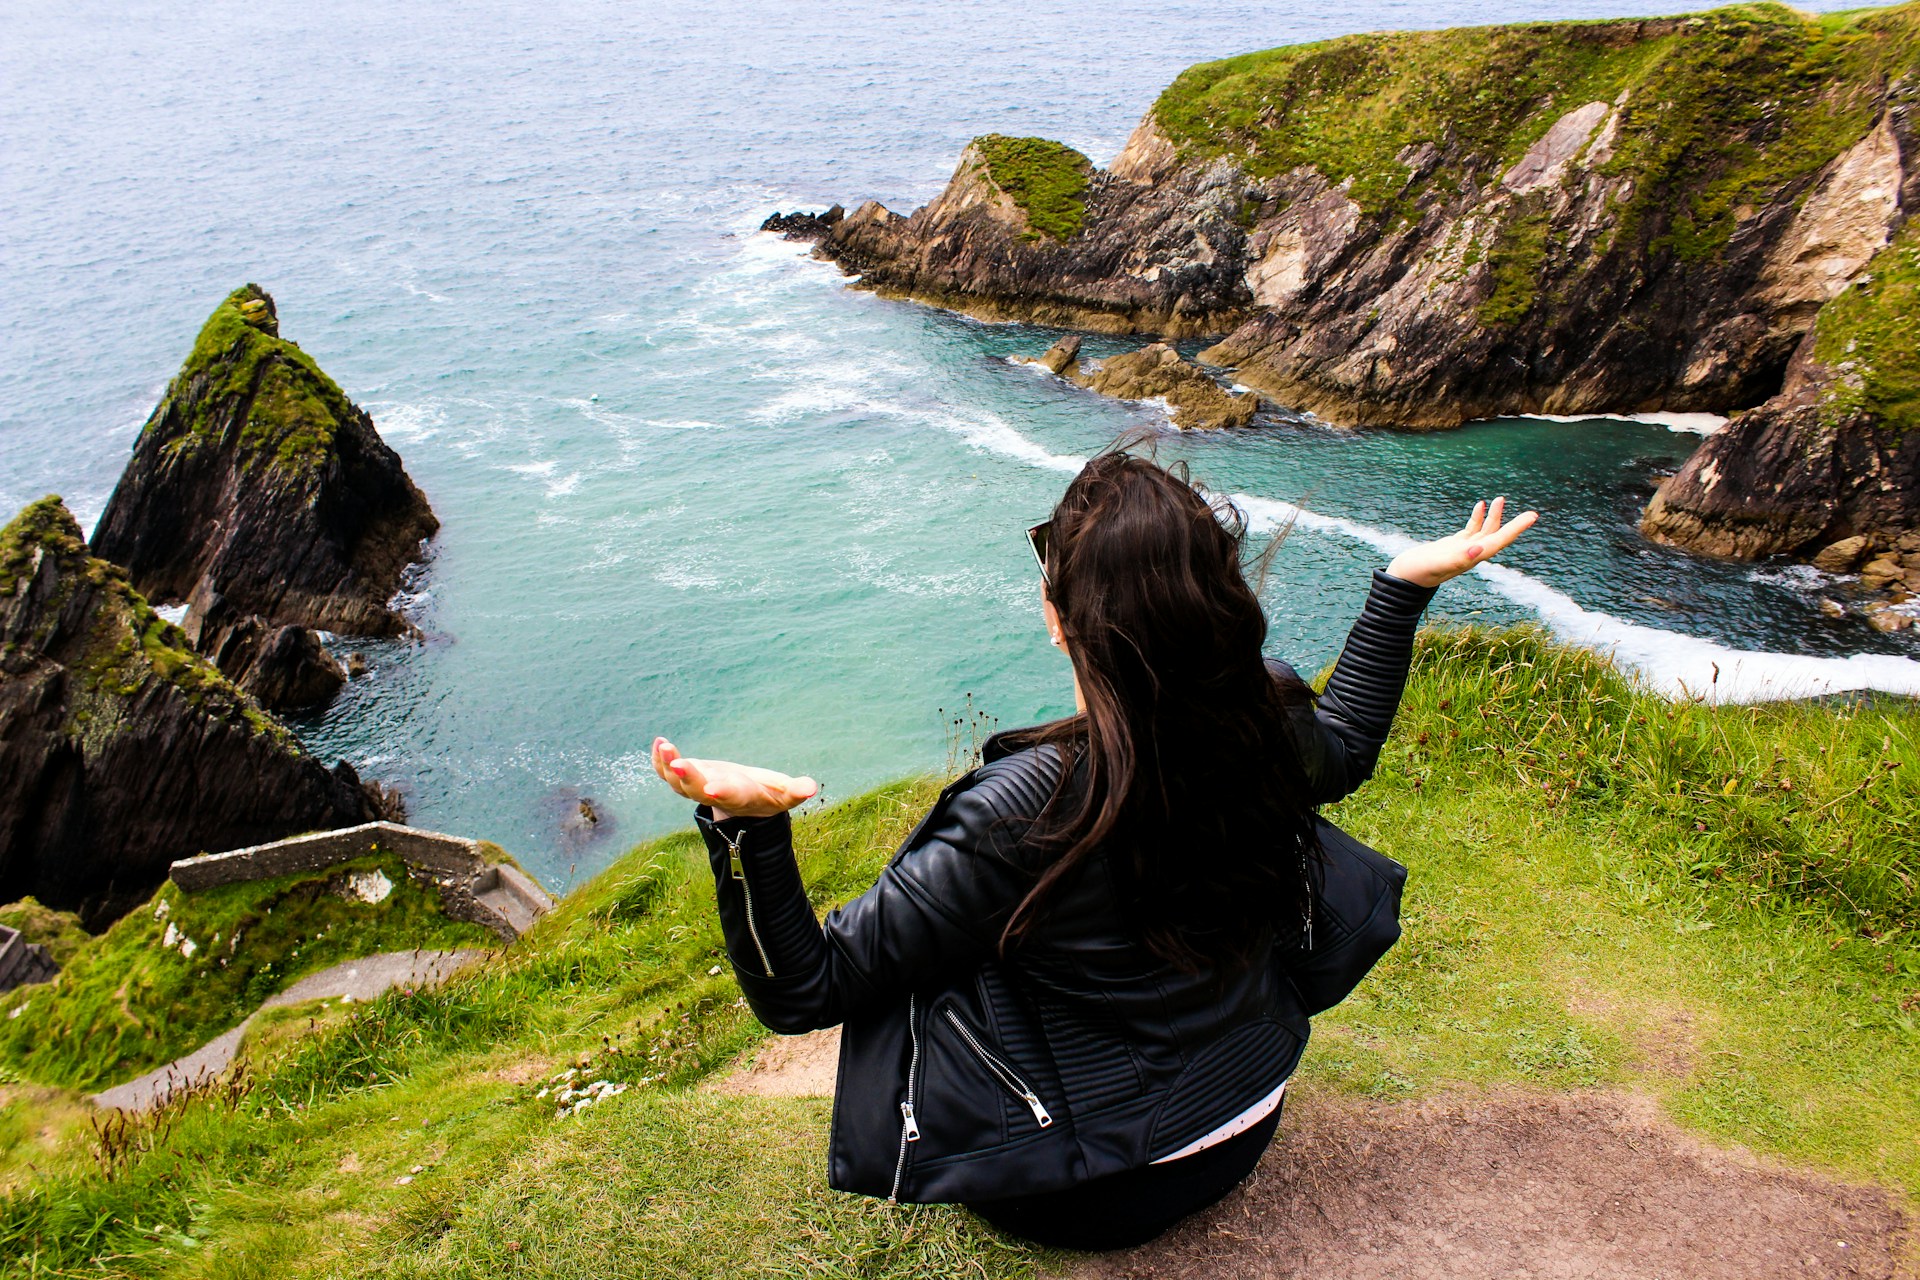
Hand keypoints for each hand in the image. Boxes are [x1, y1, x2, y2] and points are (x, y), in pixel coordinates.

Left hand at [651, 736, 818, 819]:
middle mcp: (715, 795)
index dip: (723, 793)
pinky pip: (668, 773)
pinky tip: (658, 743)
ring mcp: (698, 788)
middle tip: (678, 764)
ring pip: (678, 783)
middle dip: (688, 778)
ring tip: (664, 745)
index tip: (713, 789)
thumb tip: (812, 787)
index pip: (732, 797)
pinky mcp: (687, 779)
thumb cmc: (768, 794)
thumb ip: (796, 791)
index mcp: (740, 797)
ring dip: (668, 765)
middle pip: (698, 791)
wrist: (744, 803)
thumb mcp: (784, 793)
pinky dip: (660, 761)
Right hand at [1386, 497, 1537, 588]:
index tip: (1532, 517)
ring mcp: (1462, 550)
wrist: (1403, 579)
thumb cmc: (1417, 572)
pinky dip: (1477, 517)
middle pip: (1498, 536)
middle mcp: (1471, 555)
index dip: (1517, 529)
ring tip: (1500, 499)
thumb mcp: (1438, 563)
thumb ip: (1458, 558)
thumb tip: (1480, 549)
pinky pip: (1471, 530)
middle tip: (1531, 513)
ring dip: (1494, 516)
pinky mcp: (1452, 546)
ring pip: (1485, 531)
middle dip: (1514, 524)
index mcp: (1472, 558)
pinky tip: (1479, 505)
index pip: (1500, 541)